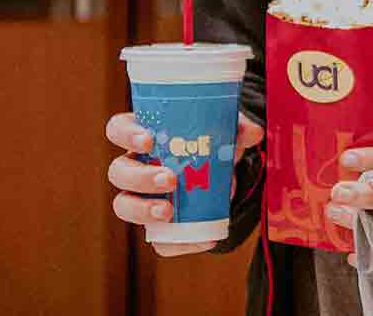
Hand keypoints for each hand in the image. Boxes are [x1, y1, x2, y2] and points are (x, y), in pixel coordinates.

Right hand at [105, 110, 264, 256]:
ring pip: (124, 206)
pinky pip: (157, 239)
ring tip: (167, 211)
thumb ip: (237, 129)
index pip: (117, 129)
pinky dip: (178, 243)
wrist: (220, 176)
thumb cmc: (209, 143)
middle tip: (169, 179)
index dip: (126, 134)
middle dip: (140, 177)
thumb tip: (254, 133)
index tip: (149, 140)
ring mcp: (140, 198)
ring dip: (142, 210)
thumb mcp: (223, 131)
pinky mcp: (157, 226)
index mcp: (143, 135)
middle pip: (118, 172)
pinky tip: (203, 239)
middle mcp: (134, 166)